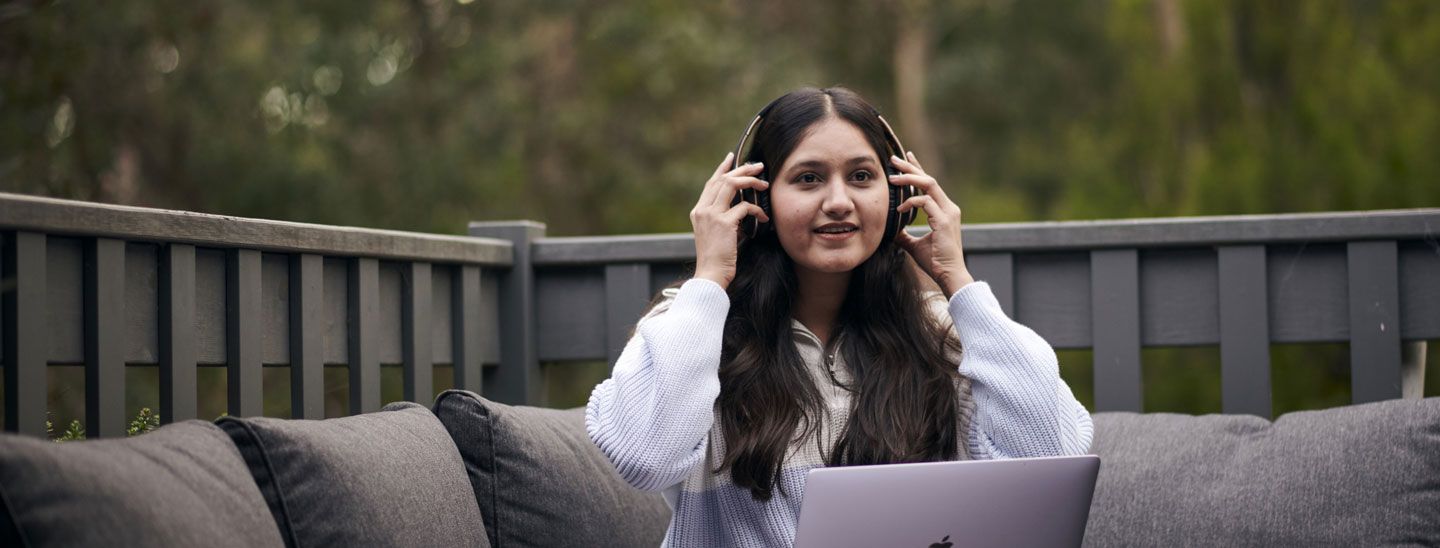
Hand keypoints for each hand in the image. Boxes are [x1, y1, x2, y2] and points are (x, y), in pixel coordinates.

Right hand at [691, 152, 769, 289]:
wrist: (710, 275)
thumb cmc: (716, 258)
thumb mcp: (716, 234)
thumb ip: (724, 218)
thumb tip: (741, 207)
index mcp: (698, 211)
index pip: (711, 182)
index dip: (722, 168)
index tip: (732, 157)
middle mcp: (702, 209)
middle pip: (723, 179)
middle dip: (742, 169)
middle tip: (758, 166)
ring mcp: (712, 215)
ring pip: (731, 185)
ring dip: (750, 181)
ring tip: (764, 184)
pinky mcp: (724, 224)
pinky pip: (744, 207)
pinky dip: (756, 209)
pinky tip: (763, 217)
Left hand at [889, 151, 974, 295]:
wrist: (949, 275)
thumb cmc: (935, 261)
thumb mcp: (914, 245)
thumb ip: (904, 235)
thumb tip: (890, 230)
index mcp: (944, 210)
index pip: (930, 184)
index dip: (918, 169)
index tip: (906, 157)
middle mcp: (948, 208)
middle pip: (929, 179)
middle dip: (911, 167)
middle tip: (894, 159)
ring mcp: (948, 213)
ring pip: (929, 184)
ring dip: (909, 179)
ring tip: (892, 178)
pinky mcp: (944, 221)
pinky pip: (926, 202)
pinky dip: (911, 202)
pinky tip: (899, 209)